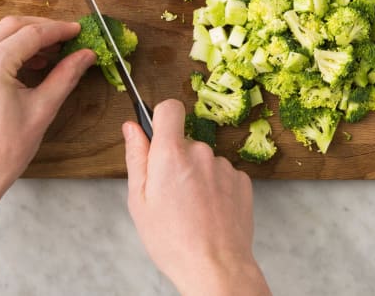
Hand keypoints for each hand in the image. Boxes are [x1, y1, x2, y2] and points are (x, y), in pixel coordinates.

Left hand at [0, 16, 95, 196]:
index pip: (31, 33)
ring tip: (53, 50)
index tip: (78, 30)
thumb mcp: (42, 109)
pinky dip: (11, 49)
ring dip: (26, 37)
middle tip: (68, 37)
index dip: (59, 29)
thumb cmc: (4, 150)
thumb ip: (65, 75)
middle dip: (42, 27)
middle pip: (12, 26)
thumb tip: (85, 55)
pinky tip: (31, 62)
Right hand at [123, 100, 270, 295]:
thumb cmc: (172, 240)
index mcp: (170, 154)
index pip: (169, 108)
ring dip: (197, 176)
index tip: (158, 133)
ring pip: (204, 161)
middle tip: (170, 195)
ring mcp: (224, 166)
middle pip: (185, 142)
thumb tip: (132, 128)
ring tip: (191, 210)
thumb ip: (136, 157)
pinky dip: (215, 188)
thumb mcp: (139, 201)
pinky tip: (209, 213)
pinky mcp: (242, 180)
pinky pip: (222, 174)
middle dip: (176, 160)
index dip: (162, 117)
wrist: (215, 267)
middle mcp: (200, 152)